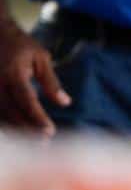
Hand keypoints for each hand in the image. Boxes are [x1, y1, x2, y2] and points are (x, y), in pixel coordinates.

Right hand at [0, 20, 70, 135]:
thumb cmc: (21, 45)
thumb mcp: (41, 58)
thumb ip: (51, 82)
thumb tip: (65, 103)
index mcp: (13, 74)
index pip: (26, 100)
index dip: (37, 118)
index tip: (50, 132)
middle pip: (12, 113)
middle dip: (28, 130)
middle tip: (44, 144)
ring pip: (1, 115)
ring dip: (17, 130)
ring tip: (34, 144)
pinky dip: (7, 123)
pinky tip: (20, 133)